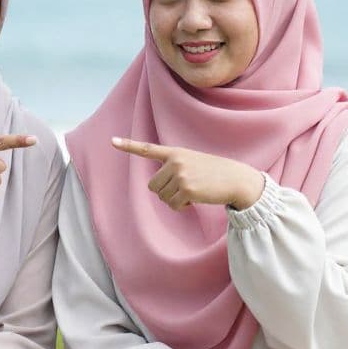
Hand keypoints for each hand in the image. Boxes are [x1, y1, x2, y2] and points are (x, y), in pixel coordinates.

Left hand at [111, 137, 263, 210]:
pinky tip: (195, 199)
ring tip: (193, 191)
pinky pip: (172, 205)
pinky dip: (181, 206)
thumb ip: (174, 168)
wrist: (235, 179)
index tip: (112, 141)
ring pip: (162, 197)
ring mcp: (180, 175)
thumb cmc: (215, 172)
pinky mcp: (186, 190)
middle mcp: (175, 162)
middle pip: (152, 186)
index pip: (148, 149)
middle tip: (184, 188)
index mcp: (175, 152)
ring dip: (174, 200)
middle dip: (165, 192)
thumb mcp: (193, 162)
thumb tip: (159, 189)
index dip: (128, 146)